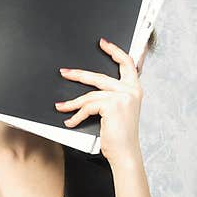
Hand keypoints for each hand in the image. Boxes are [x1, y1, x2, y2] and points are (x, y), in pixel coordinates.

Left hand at [55, 37, 143, 165]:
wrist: (125, 153)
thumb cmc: (121, 136)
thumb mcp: (120, 112)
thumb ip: (112, 97)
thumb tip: (91, 91)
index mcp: (135, 90)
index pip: (128, 63)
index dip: (115, 51)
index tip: (104, 43)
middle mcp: (131, 91)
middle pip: (100, 76)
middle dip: (79, 75)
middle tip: (65, 72)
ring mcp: (123, 97)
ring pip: (90, 95)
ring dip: (72, 102)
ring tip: (61, 106)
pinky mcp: (112, 105)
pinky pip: (88, 106)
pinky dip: (77, 116)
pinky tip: (71, 122)